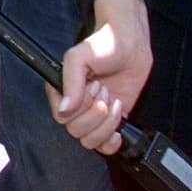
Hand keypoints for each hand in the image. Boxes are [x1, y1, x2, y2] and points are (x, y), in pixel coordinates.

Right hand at [47, 0, 152, 154]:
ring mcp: (93, 115)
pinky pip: (104, 146)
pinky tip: (117, 130)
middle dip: (95, 112)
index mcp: (61, 90)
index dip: (80, 107)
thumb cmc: (104, 44)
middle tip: (104, 90)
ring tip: (113, 101)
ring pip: (90, 141)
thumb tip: (65, 108)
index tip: (93, 87)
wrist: (131, 44)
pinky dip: (111, 142)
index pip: (60, 116)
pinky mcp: (110, 122)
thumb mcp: (80, 57)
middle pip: (76, 130)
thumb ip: (71, 82)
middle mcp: (75, 105)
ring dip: (106, 124)